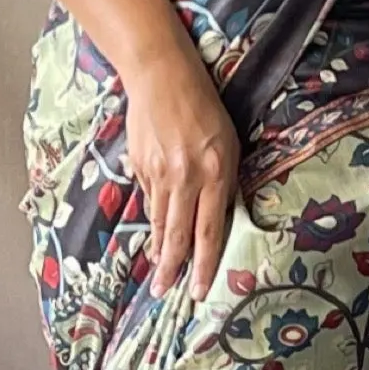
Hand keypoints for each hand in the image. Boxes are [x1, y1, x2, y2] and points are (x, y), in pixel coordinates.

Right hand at [120, 35, 240, 301]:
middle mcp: (186, 177)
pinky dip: (152, 215)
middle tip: (165, 293)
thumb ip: (223, 183)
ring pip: (159, 220)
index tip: (199, 289)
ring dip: (158, 249)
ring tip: (158, 271)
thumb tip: (216, 219)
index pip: (210, 230)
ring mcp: (159, 173)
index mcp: (215, 173)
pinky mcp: (139, 165)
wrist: (162, 76)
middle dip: (172, 268)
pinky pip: (148, 198)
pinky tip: (153, 231)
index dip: (204, 263)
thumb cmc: (205, 108)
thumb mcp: (229, 145)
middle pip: (178, 234)